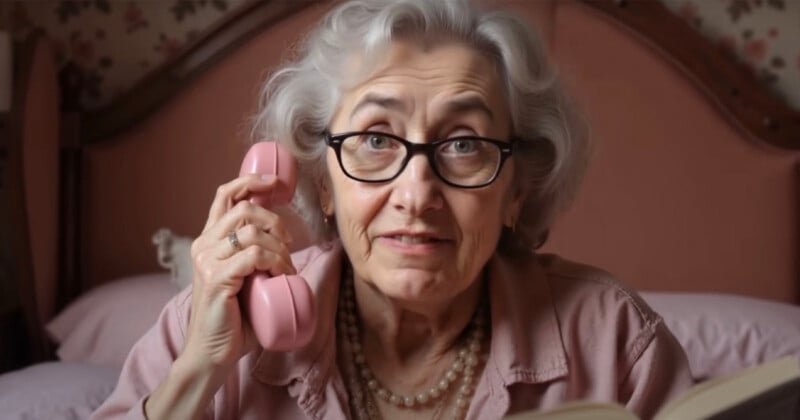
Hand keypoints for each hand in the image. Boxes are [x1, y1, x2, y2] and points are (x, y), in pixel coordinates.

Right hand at [182, 174, 295, 371]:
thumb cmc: (235, 318)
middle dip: (276, 221)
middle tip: (288, 244)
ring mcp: (207, 260)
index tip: (276, 183)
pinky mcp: (216, 277)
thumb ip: (253, 256)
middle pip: (244, 208)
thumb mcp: (245, 277)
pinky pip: (255, 255)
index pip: (224, 195)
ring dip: (280, 247)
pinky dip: (276, 262)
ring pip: (253, 232)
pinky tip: (282, 276)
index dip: (250, 181)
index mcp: (209, 240)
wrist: (213, 352)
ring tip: (286, 268)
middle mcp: (204, 245)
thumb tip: (284, 237)